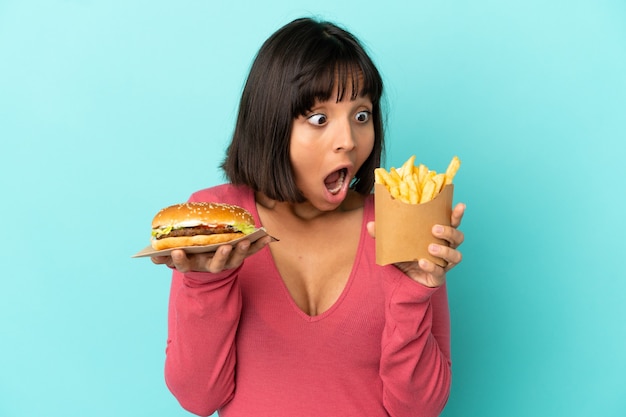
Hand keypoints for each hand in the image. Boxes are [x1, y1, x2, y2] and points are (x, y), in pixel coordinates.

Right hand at [151, 236, 272, 273]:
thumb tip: (151, 256)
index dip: (181, 260)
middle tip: (224, 248)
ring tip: (247, 241)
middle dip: (221, 256)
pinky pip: (251, 252)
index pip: (184, 265)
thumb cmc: (191, 256)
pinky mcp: (240, 257)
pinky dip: (260, 244)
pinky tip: (267, 236)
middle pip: (216, 264)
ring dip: (242, 250)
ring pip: (235, 259)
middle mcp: (211, 266)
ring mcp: (227, 263)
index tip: (177, 252)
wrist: (209, 268)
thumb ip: (165, 256)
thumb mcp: (177, 257)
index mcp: (193, 265)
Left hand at [367, 202, 464, 287]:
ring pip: (456, 255)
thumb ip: (383, 234)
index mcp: (438, 235)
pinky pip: (440, 272)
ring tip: (430, 247)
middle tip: (434, 228)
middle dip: (449, 231)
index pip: (452, 222)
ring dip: (444, 250)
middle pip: (458, 237)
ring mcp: (444, 263)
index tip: (461, 206)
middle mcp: (446, 248)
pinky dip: (431, 266)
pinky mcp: (438, 277)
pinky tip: (422, 261)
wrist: (401, 282)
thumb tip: (371, 224)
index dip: (457, 214)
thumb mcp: (393, 243)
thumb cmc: (403, 257)